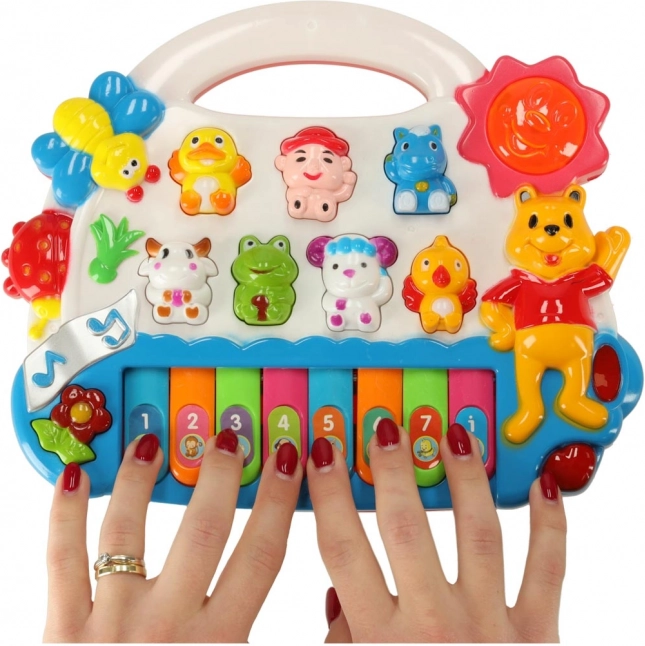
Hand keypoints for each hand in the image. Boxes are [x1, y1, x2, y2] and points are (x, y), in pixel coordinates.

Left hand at [44, 432, 302, 642]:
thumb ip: (293, 643)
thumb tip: (330, 602)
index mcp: (219, 643)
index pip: (262, 554)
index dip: (279, 500)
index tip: (288, 458)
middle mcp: (167, 625)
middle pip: (203, 531)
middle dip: (220, 476)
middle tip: (229, 435)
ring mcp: (110, 623)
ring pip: (127, 531)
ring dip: (142, 480)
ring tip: (153, 442)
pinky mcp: (61, 631)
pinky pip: (61, 558)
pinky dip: (64, 513)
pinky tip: (75, 474)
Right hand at [308, 420, 565, 642]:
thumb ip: (342, 641)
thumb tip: (336, 591)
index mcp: (381, 640)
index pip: (342, 548)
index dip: (328, 494)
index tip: (321, 451)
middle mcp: (435, 626)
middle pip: (406, 528)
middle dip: (391, 471)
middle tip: (384, 427)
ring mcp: (492, 626)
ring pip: (479, 533)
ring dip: (466, 479)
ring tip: (455, 435)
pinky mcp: (538, 636)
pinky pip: (549, 570)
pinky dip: (552, 524)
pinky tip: (544, 481)